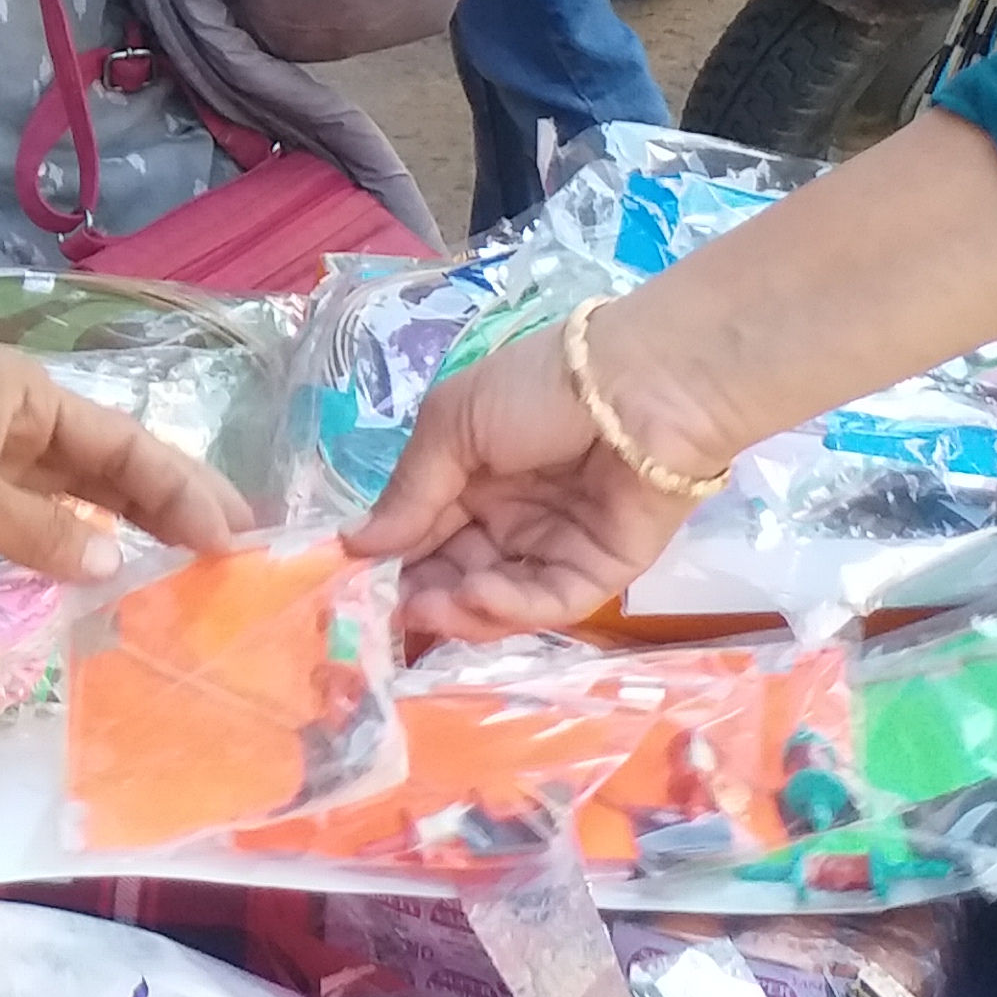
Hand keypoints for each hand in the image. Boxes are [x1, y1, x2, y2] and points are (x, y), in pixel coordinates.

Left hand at [0, 344, 250, 590]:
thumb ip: (42, 531)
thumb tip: (111, 561)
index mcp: (16, 391)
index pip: (119, 440)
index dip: (179, 487)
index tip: (232, 537)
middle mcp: (9, 420)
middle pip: (109, 465)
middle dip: (171, 504)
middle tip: (240, 553)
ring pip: (79, 499)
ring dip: (131, 531)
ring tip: (199, 570)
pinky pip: (39, 530)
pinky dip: (77, 552)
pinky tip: (117, 582)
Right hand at [346, 320, 721, 635]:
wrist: (643, 384)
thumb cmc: (537, 388)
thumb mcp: (453, 424)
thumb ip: (408, 493)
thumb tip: (353, 546)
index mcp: (470, 477)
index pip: (420, 533)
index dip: (389, 562)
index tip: (352, 589)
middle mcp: (509, 517)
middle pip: (454, 573)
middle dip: (420, 596)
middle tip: (390, 612)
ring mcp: (554, 547)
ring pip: (497, 599)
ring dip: (459, 609)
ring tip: (430, 607)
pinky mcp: (600, 572)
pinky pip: (547, 602)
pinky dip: (509, 608)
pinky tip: (478, 594)